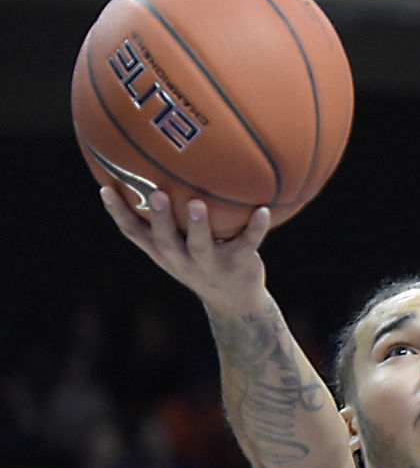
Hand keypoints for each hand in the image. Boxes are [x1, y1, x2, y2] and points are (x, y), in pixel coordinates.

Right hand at [100, 187, 270, 318]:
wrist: (235, 302)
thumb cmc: (202, 260)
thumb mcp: (178, 243)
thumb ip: (165, 215)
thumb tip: (148, 165)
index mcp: (164, 252)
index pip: (134, 233)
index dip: (119, 213)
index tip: (106, 188)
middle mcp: (182, 260)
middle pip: (165, 240)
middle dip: (159, 218)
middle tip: (156, 195)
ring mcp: (210, 265)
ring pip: (202, 246)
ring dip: (199, 225)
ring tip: (197, 203)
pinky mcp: (238, 265)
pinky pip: (247, 244)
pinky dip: (256, 228)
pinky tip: (263, 210)